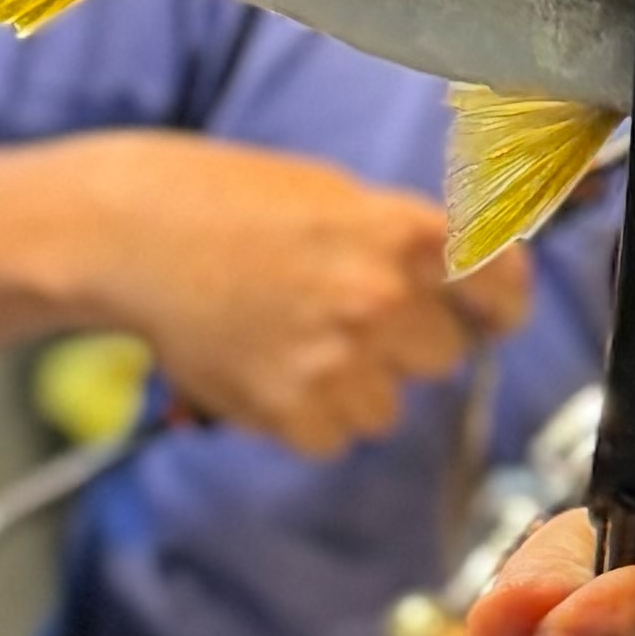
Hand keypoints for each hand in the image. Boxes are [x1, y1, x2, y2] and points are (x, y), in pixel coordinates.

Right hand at [79, 138, 525, 456]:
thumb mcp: (339, 198)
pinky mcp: (292, 409)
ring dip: (351, 387)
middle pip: (442, 357)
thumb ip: (410, 245)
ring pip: (386, 407)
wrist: (135, 232)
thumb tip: (486, 286)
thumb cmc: (235, 204)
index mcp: (404, 232)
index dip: (497, 307)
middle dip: (404, 344)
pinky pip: (332, 437)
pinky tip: (262, 365)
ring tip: (288, 338)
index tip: (491, 318)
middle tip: (340, 314)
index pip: (499, 289)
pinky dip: (304, 416)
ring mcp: (337, 358)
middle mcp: (381, 297)